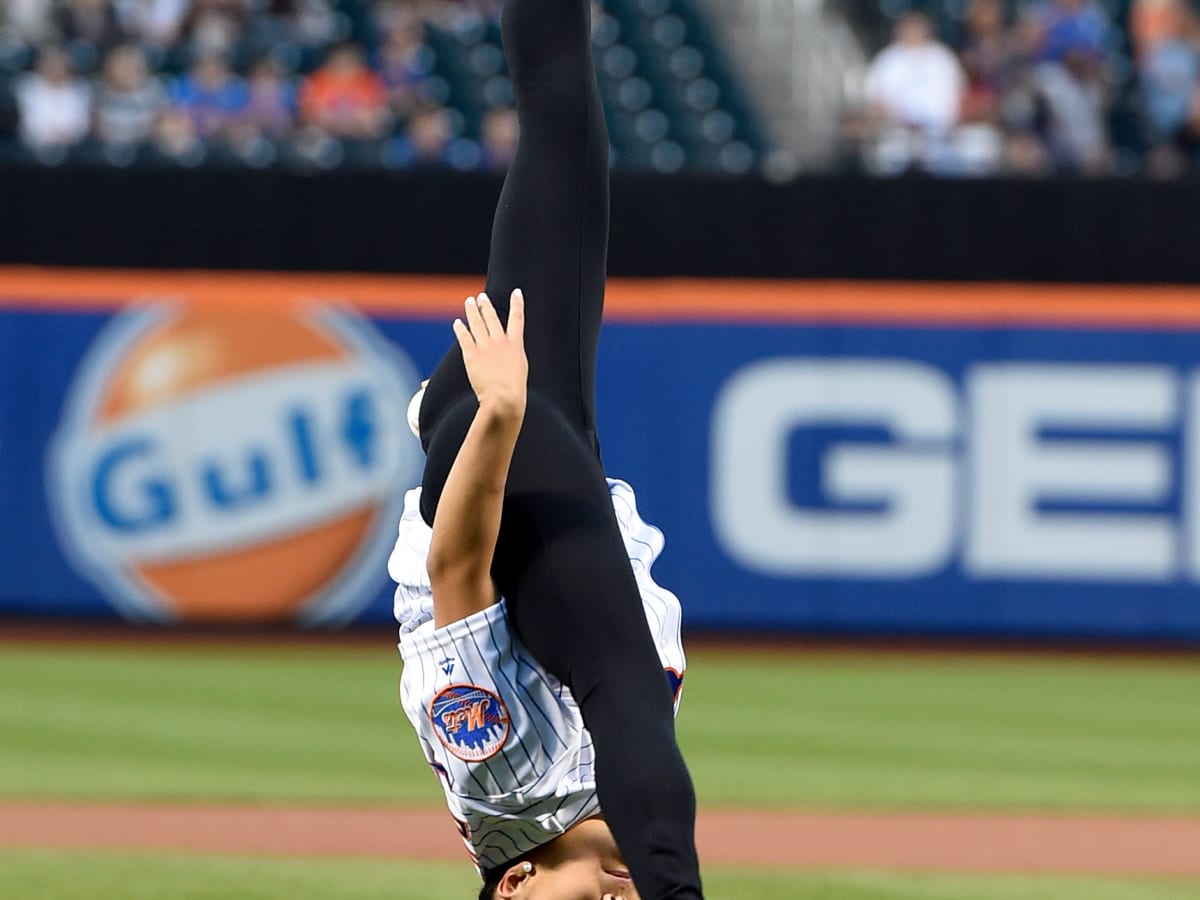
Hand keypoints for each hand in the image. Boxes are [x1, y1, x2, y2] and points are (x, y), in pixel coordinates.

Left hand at [454, 290, 526, 421]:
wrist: (504, 398)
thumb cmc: (514, 390)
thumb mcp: (520, 369)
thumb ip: (513, 357)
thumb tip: (508, 354)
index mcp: (515, 345)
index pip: (517, 320)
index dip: (517, 304)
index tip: (516, 292)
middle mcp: (500, 342)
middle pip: (492, 318)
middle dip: (487, 306)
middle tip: (482, 297)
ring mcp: (485, 347)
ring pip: (477, 323)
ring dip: (472, 311)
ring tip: (470, 302)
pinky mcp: (472, 355)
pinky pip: (464, 337)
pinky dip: (460, 329)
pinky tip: (457, 323)